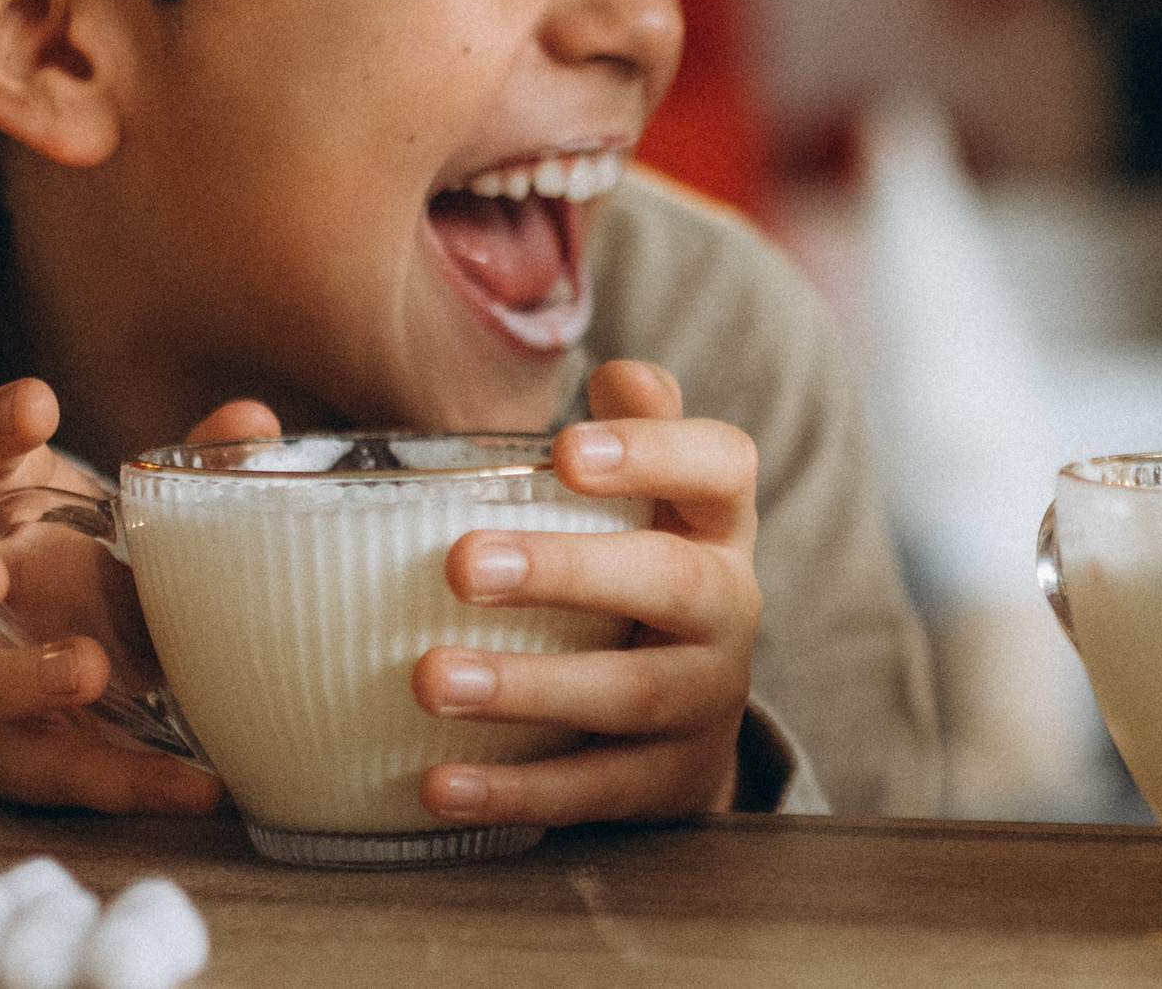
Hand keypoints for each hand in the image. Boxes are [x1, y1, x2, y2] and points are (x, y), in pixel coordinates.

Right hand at [0, 378, 275, 811]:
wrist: (162, 683)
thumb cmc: (154, 574)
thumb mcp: (183, 521)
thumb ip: (211, 469)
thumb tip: (251, 425)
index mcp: (22, 514)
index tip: (37, 405)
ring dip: (15, 677)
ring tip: (85, 669)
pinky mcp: (31, 756)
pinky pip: (57, 771)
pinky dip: (126, 779)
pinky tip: (196, 784)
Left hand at [409, 359, 761, 825]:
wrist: (684, 720)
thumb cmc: (636, 575)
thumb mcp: (648, 501)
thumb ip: (629, 429)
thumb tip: (618, 372)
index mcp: (717, 522)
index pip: (722, 467)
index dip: (655, 453)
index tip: (564, 452)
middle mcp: (728, 605)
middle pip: (674, 582)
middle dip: (570, 572)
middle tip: (461, 566)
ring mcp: (706, 699)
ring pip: (633, 695)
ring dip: (529, 687)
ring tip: (432, 679)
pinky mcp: (667, 781)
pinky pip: (595, 789)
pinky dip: (516, 791)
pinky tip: (437, 783)